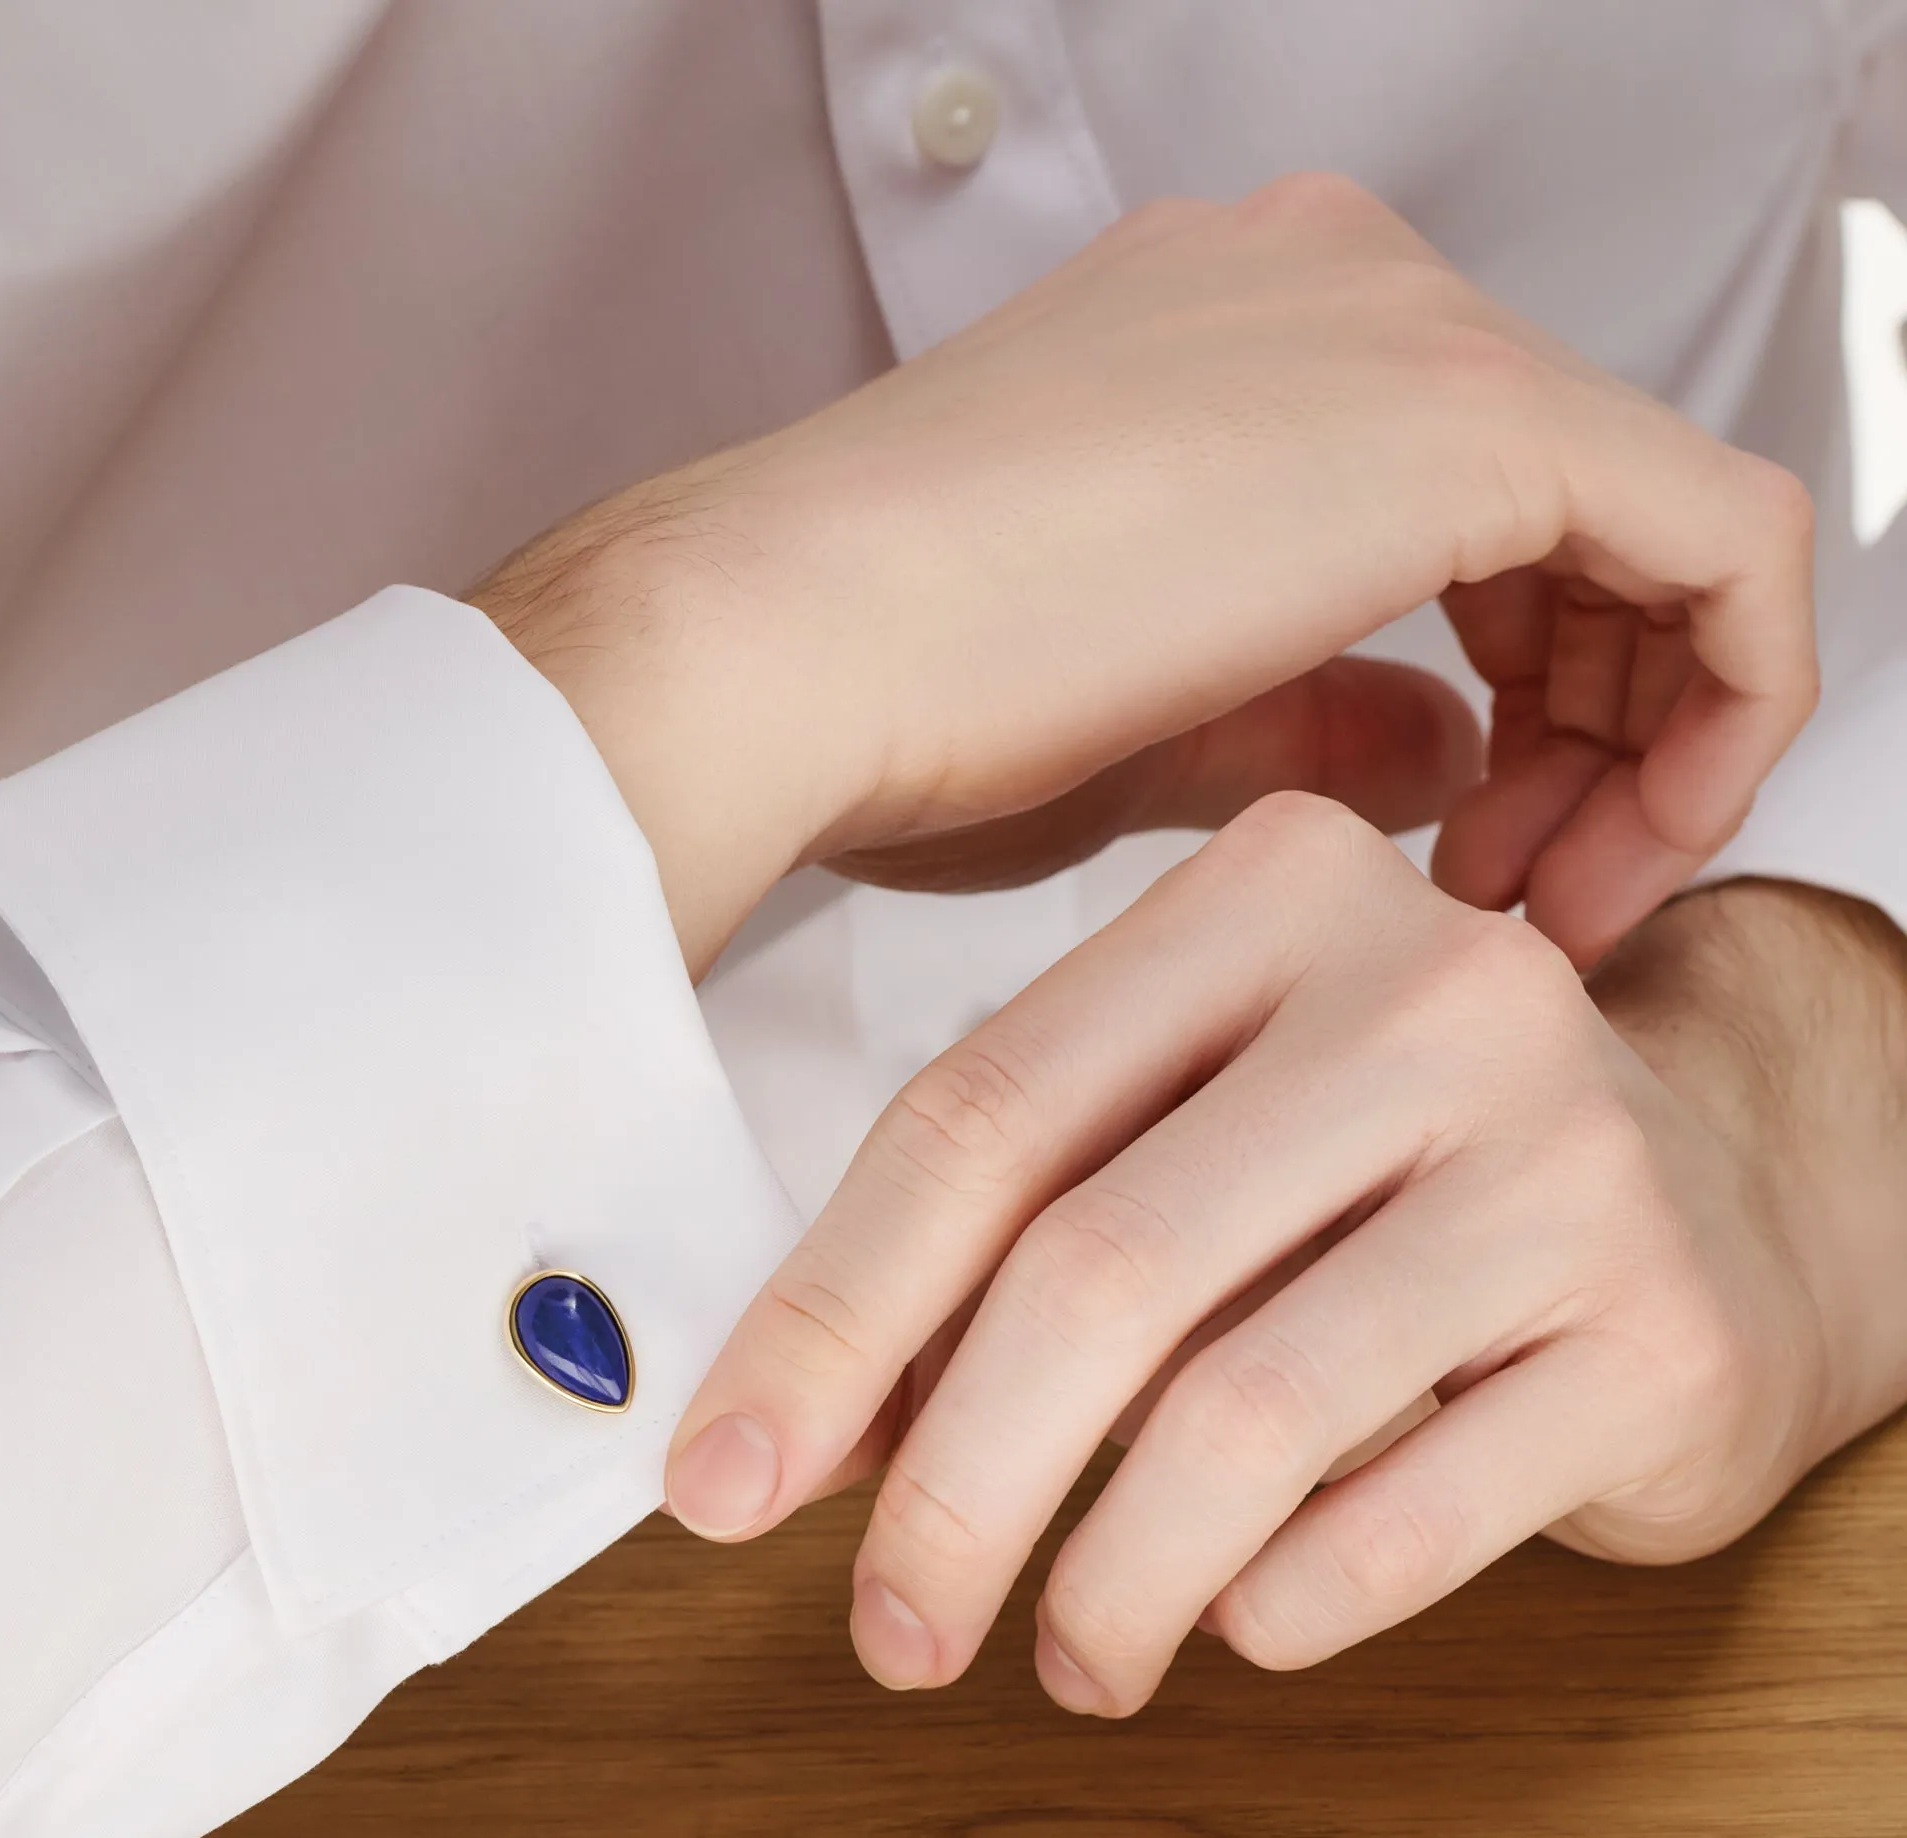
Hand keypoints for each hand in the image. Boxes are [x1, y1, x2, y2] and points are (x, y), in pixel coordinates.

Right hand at [473, 174, 1815, 976]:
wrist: (773, 646)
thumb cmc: (891, 705)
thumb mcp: (1156, 724)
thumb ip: (1323, 716)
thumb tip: (1452, 755)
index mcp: (1234, 338)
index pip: (1473, 502)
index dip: (1524, 697)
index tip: (1473, 860)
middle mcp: (1330, 286)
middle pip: (1583, 506)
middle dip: (1601, 723)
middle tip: (1532, 895)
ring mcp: (1393, 325)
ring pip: (1658, 520)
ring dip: (1647, 727)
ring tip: (1555, 898)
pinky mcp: (1458, 411)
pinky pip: (1719, 536)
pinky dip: (1717, 698)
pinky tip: (1629, 841)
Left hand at [665, 797, 1906, 1710]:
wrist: (1717, 1205)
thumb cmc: (1392, 1172)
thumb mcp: (1194, 1136)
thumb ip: (1016, 1239)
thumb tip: (802, 1435)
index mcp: (1273, 893)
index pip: (983, 1113)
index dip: (827, 1318)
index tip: (726, 1482)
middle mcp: (1432, 989)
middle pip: (1100, 1266)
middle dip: (954, 1487)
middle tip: (892, 1628)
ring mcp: (1569, 1152)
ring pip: (1246, 1411)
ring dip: (1109, 1576)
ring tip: (1069, 1654)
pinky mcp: (1667, 1325)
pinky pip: (1407, 1512)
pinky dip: (1281, 1599)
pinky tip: (1236, 1616)